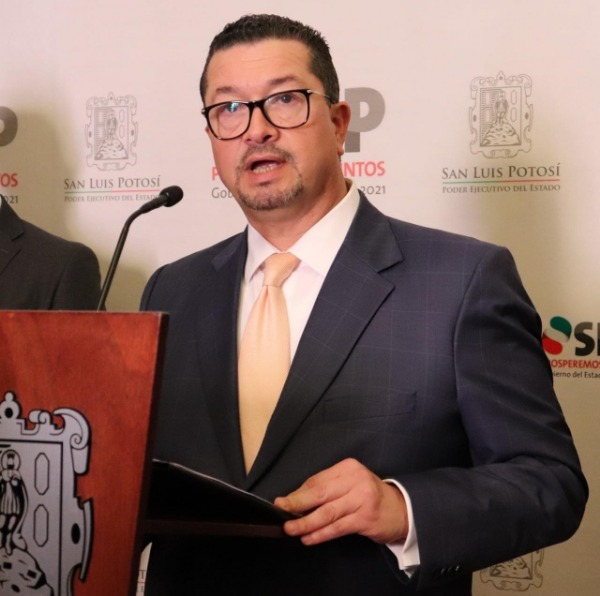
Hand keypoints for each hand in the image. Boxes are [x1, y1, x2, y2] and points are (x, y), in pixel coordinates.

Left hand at [274, 458, 407, 545]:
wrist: (401, 509)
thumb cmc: (369, 496)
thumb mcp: (349, 484)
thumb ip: (327, 488)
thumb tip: (297, 499)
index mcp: (348, 467)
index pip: (317, 480)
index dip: (298, 493)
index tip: (282, 502)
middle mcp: (355, 480)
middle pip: (320, 493)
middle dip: (297, 504)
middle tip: (281, 511)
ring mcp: (362, 499)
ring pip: (327, 512)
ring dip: (306, 522)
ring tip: (291, 529)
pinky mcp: (366, 518)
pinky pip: (338, 527)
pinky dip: (321, 534)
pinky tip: (309, 538)